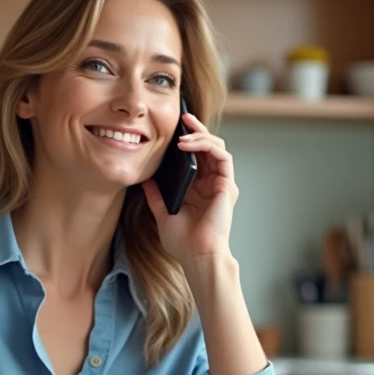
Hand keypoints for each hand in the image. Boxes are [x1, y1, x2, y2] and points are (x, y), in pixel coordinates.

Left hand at [143, 112, 237, 263]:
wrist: (196, 257)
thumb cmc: (183, 242)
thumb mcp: (162, 214)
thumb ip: (156, 196)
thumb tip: (146, 180)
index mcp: (198, 189)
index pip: (195, 156)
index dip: (186, 140)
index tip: (173, 128)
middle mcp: (212, 183)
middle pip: (208, 147)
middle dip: (196, 129)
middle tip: (182, 117)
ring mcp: (221, 184)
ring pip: (217, 147)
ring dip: (201, 135)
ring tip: (183, 132)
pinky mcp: (227, 186)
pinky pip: (222, 156)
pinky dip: (207, 146)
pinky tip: (189, 145)